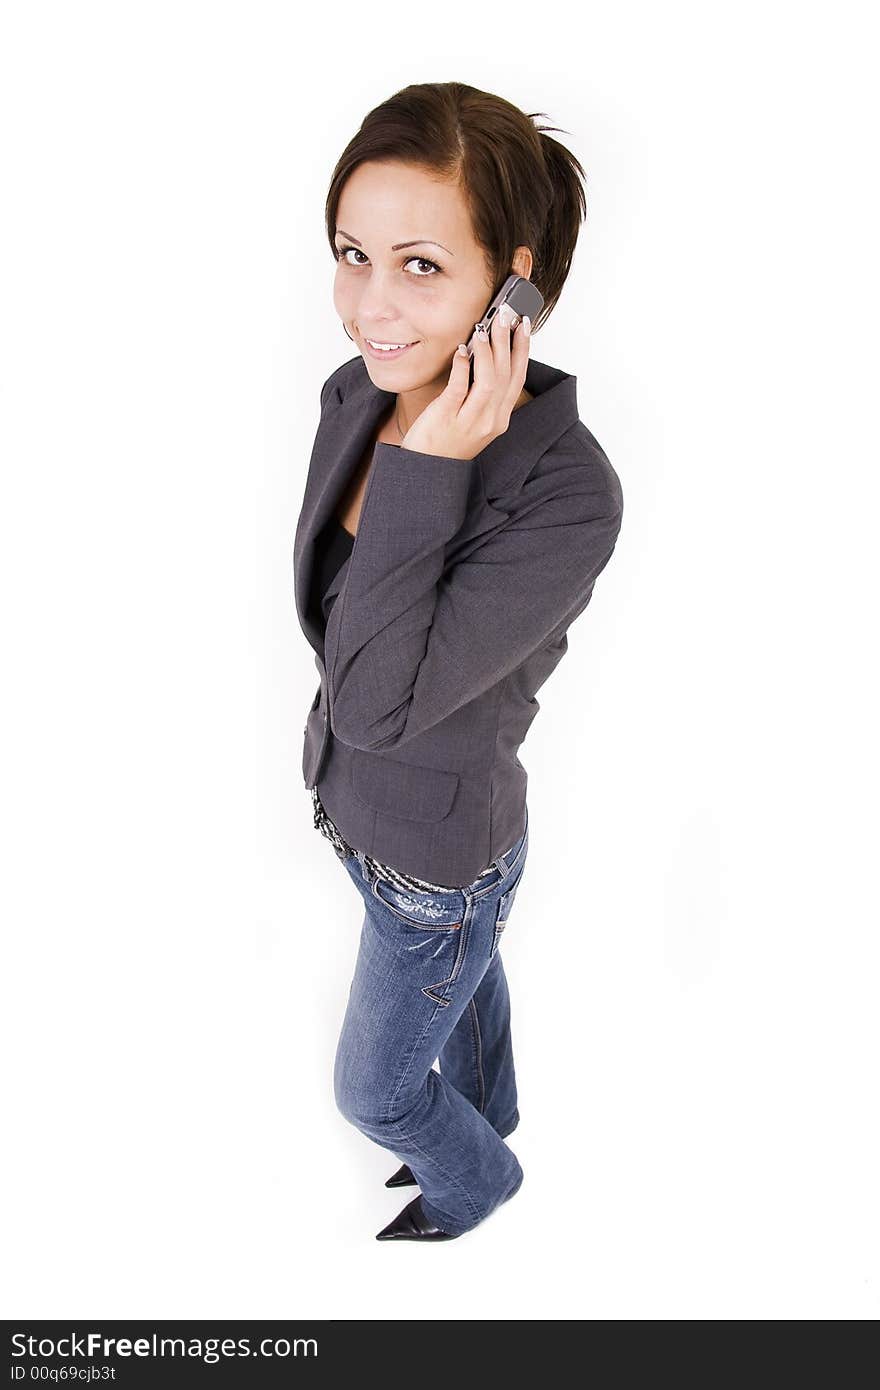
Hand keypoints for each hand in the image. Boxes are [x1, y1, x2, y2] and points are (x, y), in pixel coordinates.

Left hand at [398, 303, 530, 460]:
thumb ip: (483, 394)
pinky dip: (462, 365)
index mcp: (500, 419)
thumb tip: (485, 356)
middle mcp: (490, 420)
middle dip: (507, 341)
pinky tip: (461, 350)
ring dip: (487, 351)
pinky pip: (459, 386)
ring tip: (483, 328)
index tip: (523, 324)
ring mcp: (470, 420)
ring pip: (488, 380)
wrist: (427, 469)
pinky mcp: (448, 417)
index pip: (517, 378)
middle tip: (505, 314)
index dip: (523, 349)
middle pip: (505, 374)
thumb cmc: (447, 441)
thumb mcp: (474, 419)